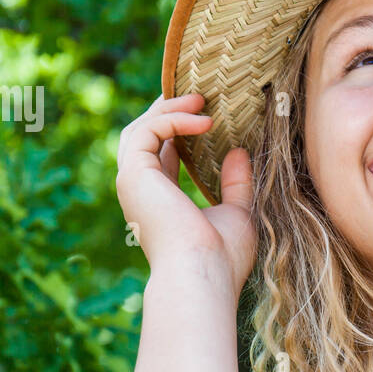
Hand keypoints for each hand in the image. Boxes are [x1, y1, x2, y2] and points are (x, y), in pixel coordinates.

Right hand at [115, 93, 256, 292]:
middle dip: (169, 112)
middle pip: (144, 136)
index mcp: (160, 202)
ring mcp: (133, 182)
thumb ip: (236, 184)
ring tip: (201, 100)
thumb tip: (239, 152)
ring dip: (169, 109)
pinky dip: (173, 119)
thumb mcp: (237, 213)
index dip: (179, 130)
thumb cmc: (221, 256)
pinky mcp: (133, 174)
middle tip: (201, 98)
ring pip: (140, 129)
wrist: (203, 274)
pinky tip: (204, 121)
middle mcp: (141, 191)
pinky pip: (147, 131)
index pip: (161, 155)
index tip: (206, 115)